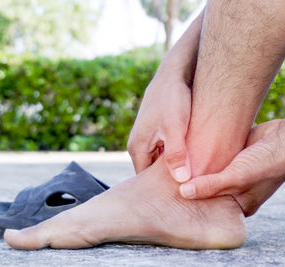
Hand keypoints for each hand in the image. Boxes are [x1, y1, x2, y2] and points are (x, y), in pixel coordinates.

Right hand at [127, 11, 203, 180]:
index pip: (145, 180)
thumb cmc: (173, 99)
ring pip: (159, 162)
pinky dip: (176, 157)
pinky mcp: (156, 132)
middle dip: (168, 181)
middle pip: (151, 172)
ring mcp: (146, 138)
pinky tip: (192, 160)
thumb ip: (176, 155)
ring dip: (173, 168)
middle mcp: (138, 145)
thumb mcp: (175, 128)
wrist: (173, 74)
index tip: (182, 197)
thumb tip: (182, 181)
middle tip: (189, 192)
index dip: (162, 190)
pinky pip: (164, 152)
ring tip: (193, 179)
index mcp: (136, 148)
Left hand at [180, 119, 284, 215]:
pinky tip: (184, 153)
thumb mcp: (236, 178)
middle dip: (191, 185)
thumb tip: (183, 193)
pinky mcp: (232, 157)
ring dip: (195, 169)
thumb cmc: (266, 163)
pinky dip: (202, 156)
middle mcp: (236, 190)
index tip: (171, 197)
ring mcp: (233, 173)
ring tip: (171, 168)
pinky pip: (213, 159)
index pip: (210, 207)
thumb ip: (211, 186)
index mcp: (240, 204)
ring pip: (209, 173)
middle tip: (166, 183)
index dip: (192, 203)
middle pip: (207, 189)